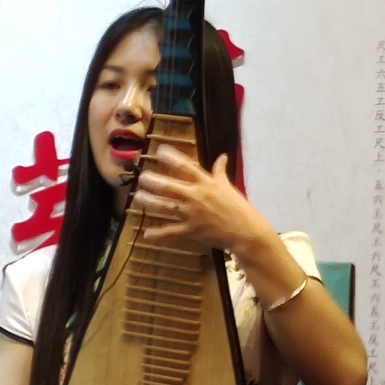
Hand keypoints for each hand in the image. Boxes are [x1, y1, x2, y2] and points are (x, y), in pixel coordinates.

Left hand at [129, 146, 268, 253]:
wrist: (246, 231)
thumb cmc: (238, 208)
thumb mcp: (228, 187)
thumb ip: (220, 172)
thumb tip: (222, 157)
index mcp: (206, 184)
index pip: (186, 167)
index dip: (172, 158)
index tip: (160, 151)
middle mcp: (196, 197)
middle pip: (170, 187)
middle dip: (154, 181)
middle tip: (142, 177)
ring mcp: (192, 214)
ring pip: (166, 207)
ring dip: (150, 201)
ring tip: (138, 197)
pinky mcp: (192, 230)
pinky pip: (172, 232)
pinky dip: (159, 234)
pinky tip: (147, 233)